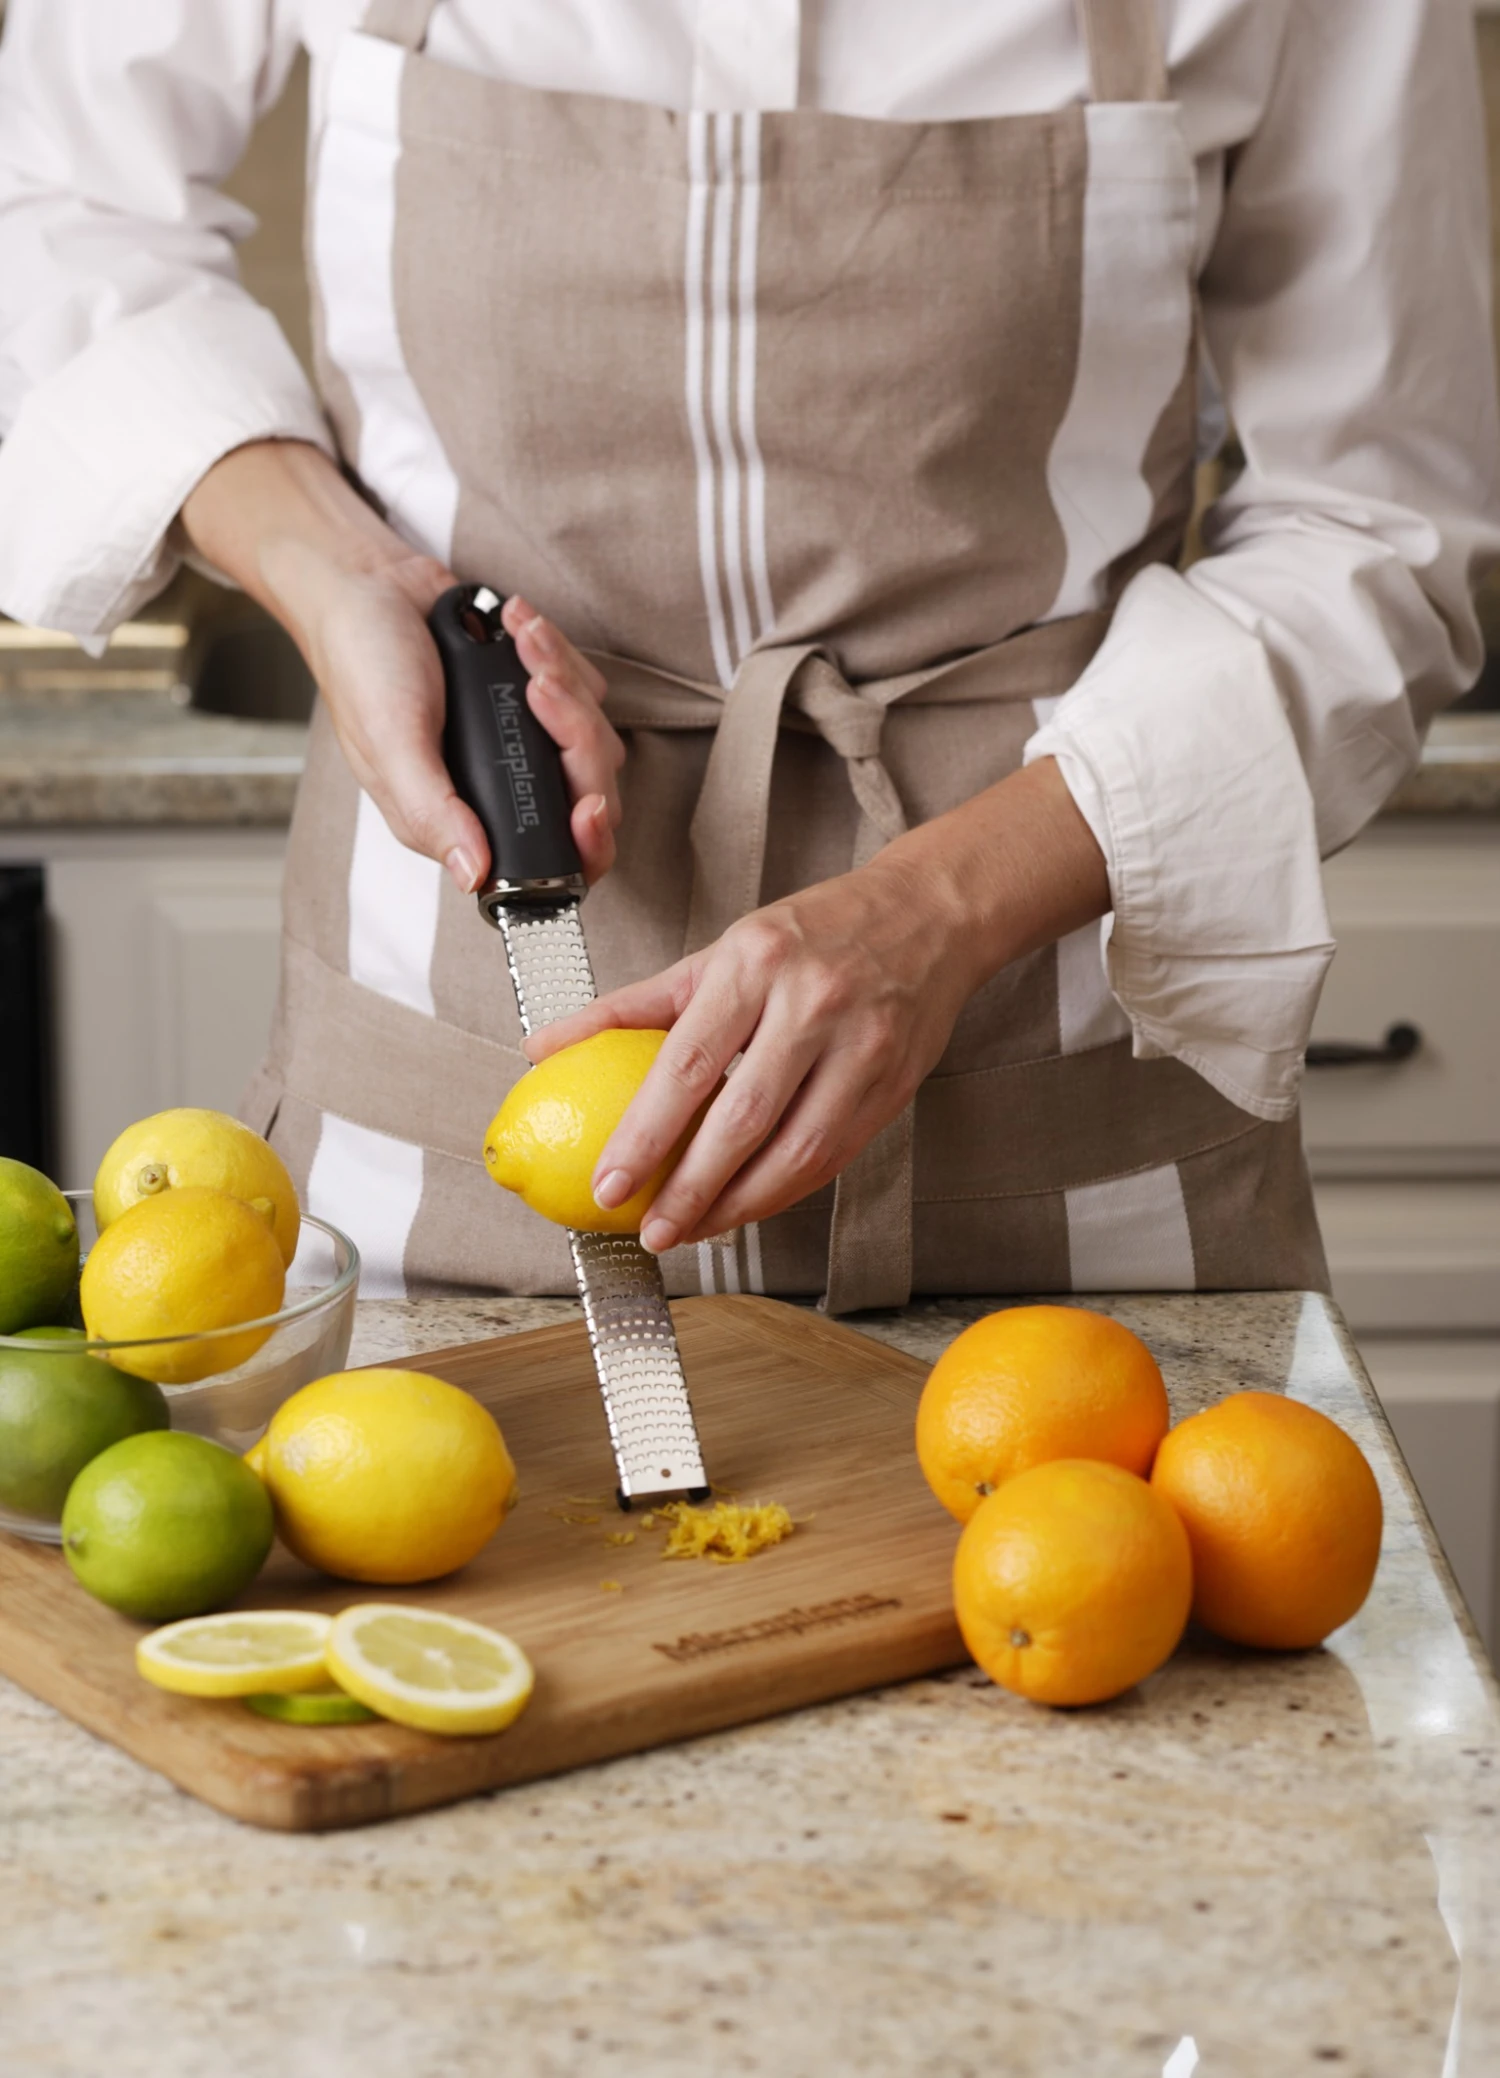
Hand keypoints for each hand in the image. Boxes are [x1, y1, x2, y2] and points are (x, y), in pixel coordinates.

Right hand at [178, 440, 622, 891]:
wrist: (367, 588)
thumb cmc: (364, 670)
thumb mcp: (390, 746)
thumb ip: (432, 813)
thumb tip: (472, 874)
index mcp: (468, 818)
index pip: (556, 861)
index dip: (587, 843)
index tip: (589, 805)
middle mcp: (506, 787)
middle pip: (590, 793)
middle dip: (576, 736)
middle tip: (536, 687)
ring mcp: (528, 742)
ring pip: (595, 736)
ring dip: (564, 682)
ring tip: (518, 641)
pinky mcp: (542, 695)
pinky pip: (585, 685)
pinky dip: (558, 651)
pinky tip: (515, 627)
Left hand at [526, 757, 1109, 1249]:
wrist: (930, 914)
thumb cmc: (814, 933)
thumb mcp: (721, 949)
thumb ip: (636, 1004)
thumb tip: (544, 1047)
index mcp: (756, 961)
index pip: (689, 1063)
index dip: (645, 1134)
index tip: (610, 1183)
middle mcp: (812, 1002)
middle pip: (741, 1118)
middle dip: (690, 1188)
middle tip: (650, 1229)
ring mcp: (861, 1046)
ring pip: (795, 1151)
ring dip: (739, 1205)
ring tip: (693, 1230)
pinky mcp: (895, 1083)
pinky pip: (833, 1156)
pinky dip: (785, 1191)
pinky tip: (748, 1207)